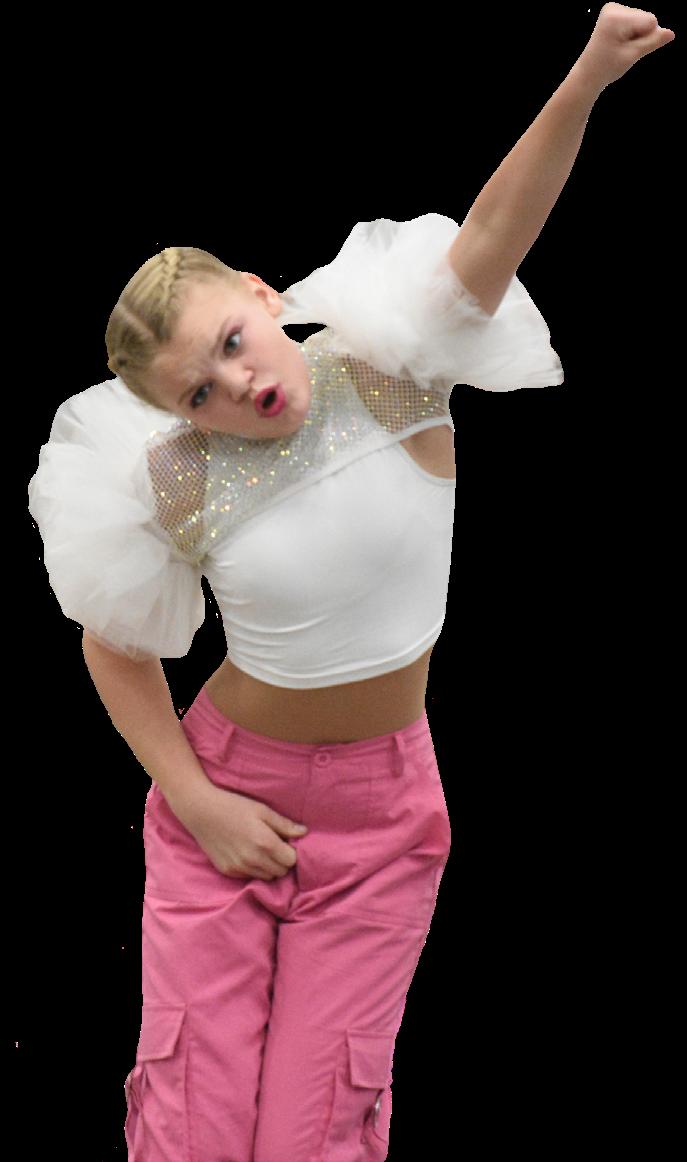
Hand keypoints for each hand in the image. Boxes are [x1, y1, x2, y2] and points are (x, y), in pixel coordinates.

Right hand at [173, 781, 308, 880]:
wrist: (201, 811)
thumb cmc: (234, 806)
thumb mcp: (262, 810)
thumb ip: (284, 824)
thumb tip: (304, 833)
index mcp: (265, 843)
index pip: (291, 860)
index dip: (292, 851)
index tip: (286, 842)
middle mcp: (253, 859)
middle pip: (281, 871)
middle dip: (282, 860)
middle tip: (275, 845)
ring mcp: (239, 867)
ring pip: (266, 877)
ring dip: (269, 866)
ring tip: (261, 849)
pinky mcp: (228, 871)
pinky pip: (250, 876)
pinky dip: (253, 868)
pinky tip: (246, 852)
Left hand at [575, 3, 674, 95]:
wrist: (588, 73)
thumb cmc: (607, 67)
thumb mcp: (632, 55)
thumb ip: (653, 42)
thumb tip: (671, 33)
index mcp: (616, 17)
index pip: (651, 21)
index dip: (647, 38)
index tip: (629, 49)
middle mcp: (613, 7)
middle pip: (646, 18)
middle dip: (640, 36)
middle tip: (622, 50)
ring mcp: (613, 8)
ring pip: (642, 19)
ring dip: (635, 35)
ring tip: (619, 47)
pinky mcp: (613, 11)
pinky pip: (635, 19)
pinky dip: (631, 32)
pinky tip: (618, 41)